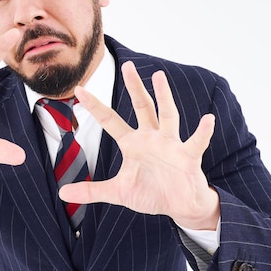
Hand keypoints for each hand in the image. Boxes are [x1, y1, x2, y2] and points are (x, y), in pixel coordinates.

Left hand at [60, 61, 218, 229]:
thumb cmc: (151, 193)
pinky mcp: (188, 156)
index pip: (110, 120)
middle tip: (127, 65)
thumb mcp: (119, 192)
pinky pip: (196, 141)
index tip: (79, 89)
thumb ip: (92, 191)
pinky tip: (207, 119)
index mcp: (132, 144)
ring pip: (167, 115)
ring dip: (164, 97)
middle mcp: (151, 137)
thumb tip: (62, 193)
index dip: (95, 105)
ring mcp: (170, 144)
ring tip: (159, 76)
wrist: (180, 206)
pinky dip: (203, 131)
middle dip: (134, 87)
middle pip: (142, 107)